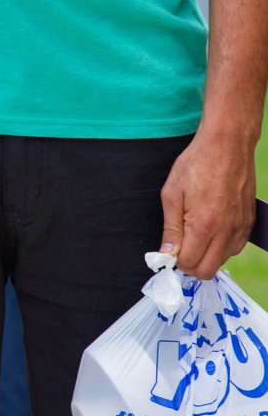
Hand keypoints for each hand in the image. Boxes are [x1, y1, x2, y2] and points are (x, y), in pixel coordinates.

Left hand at [160, 129, 255, 279]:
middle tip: (181, 248)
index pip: (190, 263)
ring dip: (207, 255)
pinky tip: (211, 229)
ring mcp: (241, 226)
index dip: (176, 261)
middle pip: (208, 270)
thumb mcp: (171, 194)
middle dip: (191, 264)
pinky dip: (222, 246)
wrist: (227, 145)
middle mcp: (226, 229)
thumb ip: (170, 229)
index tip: (170, 251)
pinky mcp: (249, 221)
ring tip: (195, 234)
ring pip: (223, 260)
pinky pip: (236, 247)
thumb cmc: (196, 164)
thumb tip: (167, 254)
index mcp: (203, 224)